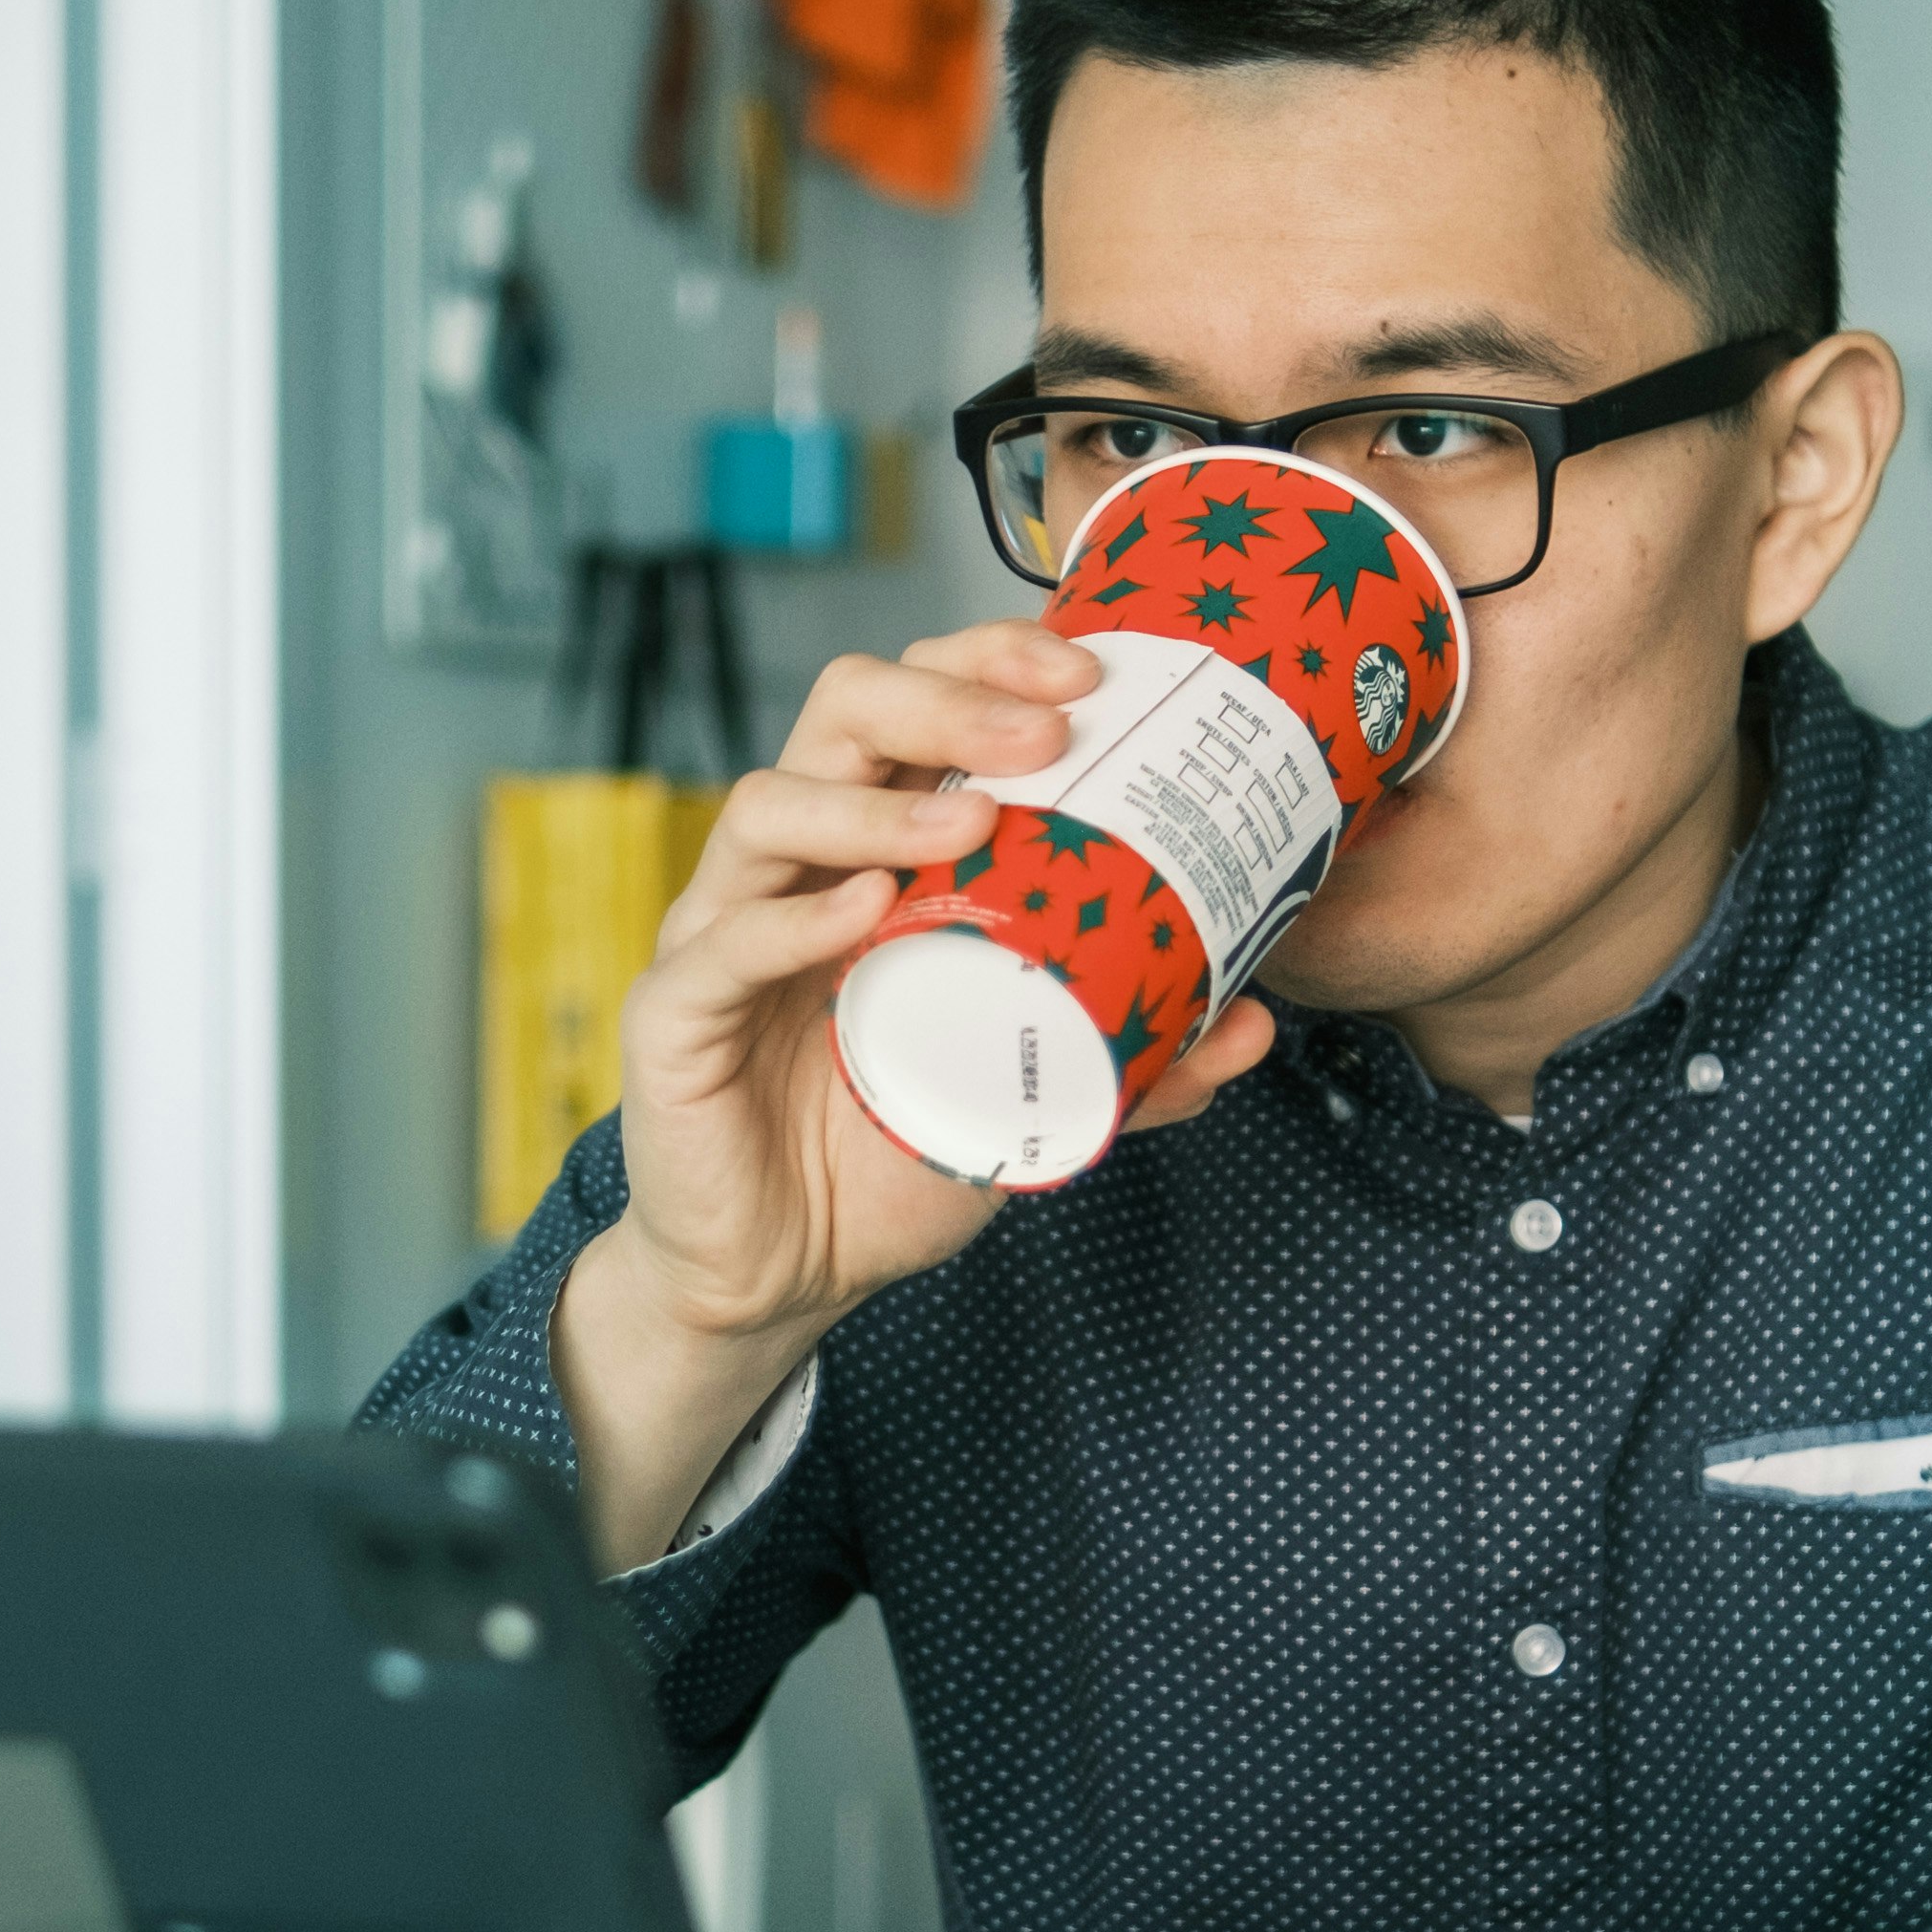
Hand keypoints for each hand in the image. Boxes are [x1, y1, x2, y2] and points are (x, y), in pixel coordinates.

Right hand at [550, 621, 1280, 1566]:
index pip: (916, 701)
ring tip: (973, 821)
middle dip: (946, 694)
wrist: (788, 1271)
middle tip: (1047, 729)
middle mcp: (797, 862)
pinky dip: (793, 920)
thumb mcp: (1032, 1090)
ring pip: (767, 805)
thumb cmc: (893, 1149)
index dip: (989, 660)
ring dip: (876, 800)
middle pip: (841, 710)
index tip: (1090, 672)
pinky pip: (722, 944)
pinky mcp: (675, 1014)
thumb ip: (1135, 1052)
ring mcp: (724, 928)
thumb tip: (1256, 1020)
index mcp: (875, 844)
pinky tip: (866, 912)